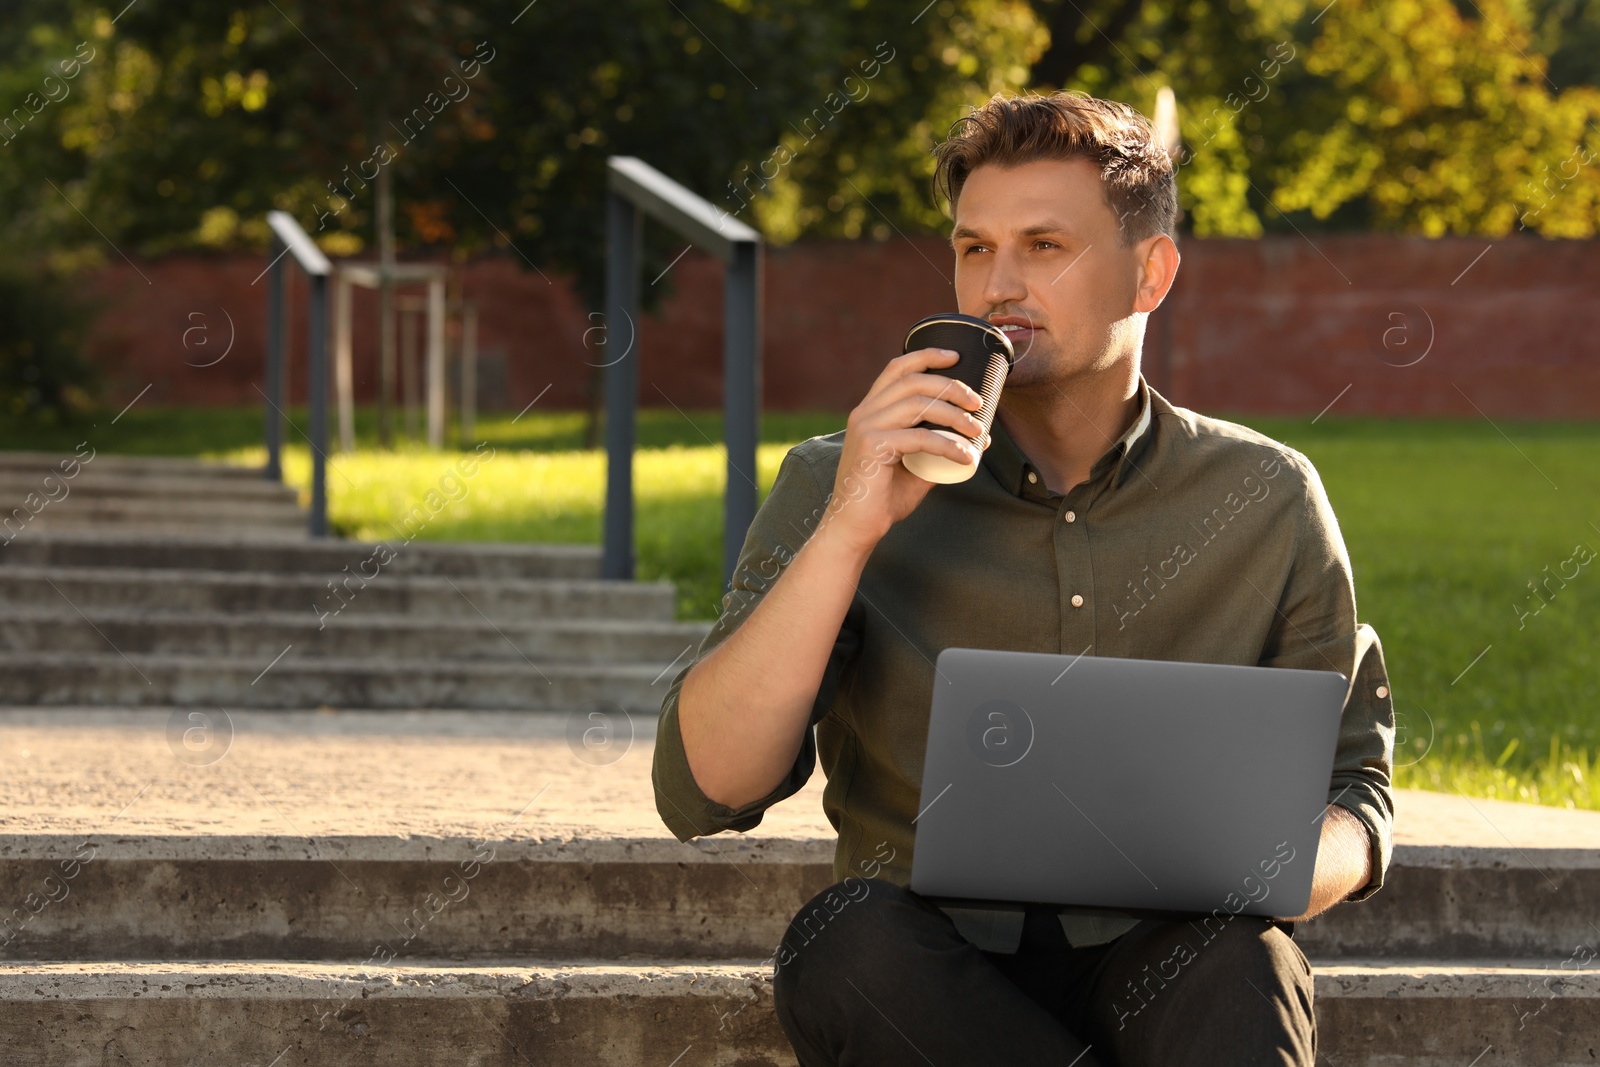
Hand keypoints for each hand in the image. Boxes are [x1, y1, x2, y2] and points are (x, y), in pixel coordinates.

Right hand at [819, 347, 985, 553]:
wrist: (856, 527)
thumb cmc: (883, 497)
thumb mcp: (916, 465)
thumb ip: (936, 447)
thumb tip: (975, 437)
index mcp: (870, 411)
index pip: (897, 369)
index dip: (926, 355)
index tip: (956, 356)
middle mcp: (865, 413)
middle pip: (913, 381)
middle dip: (951, 385)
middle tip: (978, 402)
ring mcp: (866, 428)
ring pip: (918, 404)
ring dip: (955, 415)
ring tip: (977, 431)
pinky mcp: (873, 448)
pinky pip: (920, 437)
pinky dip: (948, 445)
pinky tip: (966, 458)